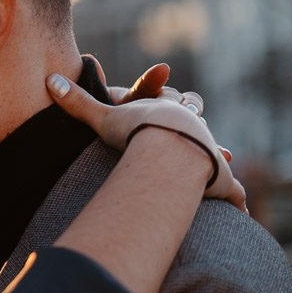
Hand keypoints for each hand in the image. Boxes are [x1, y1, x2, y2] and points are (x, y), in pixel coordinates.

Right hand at [48, 73, 246, 212]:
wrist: (171, 152)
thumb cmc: (136, 133)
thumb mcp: (102, 117)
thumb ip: (77, 103)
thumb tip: (48, 81)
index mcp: (169, 109)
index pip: (172, 97)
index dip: (171, 97)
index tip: (174, 96)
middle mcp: (194, 126)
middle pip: (197, 114)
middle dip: (195, 117)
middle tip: (193, 121)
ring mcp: (209, 151)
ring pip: (215, 147)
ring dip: (217, 152)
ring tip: (221, 157)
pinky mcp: (220, 180)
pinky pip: (232, 191)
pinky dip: (236, 199)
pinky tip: (242, 211)